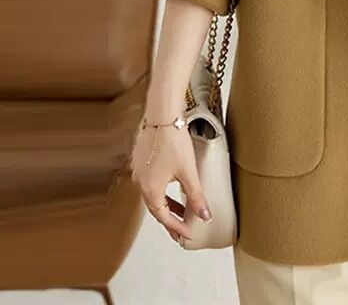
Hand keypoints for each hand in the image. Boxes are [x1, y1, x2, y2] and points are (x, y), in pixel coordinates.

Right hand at [130, 115, 211, 243]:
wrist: (162, 116)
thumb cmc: (173, 141)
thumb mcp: (188, 171)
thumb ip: (196, 196)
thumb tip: (204, 215)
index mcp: (150, 190)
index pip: (163, 217)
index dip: (177, 227)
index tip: (187, 235)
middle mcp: (140, 183)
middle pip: (156, 208)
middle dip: (171, 219)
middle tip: (183, 228)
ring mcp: (138, 172)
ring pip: (153, 195)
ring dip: (167, 204)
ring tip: (182, 209)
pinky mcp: (140, 161)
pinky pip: (150, 183)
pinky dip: (162, 190)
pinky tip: (172, 187)